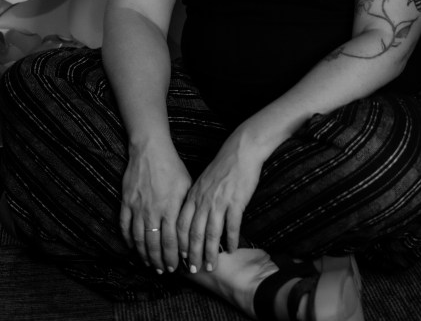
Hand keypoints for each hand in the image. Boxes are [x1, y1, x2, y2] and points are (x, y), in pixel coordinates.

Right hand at [120, 139, 191, 272]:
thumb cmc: (171, 166)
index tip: (176, 267)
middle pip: (154, 244)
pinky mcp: (126, 202)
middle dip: (159, 261)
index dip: (173, 257)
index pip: (171, 241)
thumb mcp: (186, 185)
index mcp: (169, 207)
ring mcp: (137, 207)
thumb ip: (186, 208)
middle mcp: (152, 211)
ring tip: (149, 264)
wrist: (150, 150)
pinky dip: (127, 239)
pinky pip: (124, 226)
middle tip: (163, 271)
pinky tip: (132, 247)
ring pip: (139, 239)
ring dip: (144, 254)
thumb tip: (191, 228)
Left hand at [176, 130, 263, 272]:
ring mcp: (220, 201)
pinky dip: (231, 239)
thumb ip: (196, 199)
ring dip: (210, 252)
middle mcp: (204, 200)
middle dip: (192, 254)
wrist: (241, 151)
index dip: (179, 243)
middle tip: (193, 269)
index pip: (181, 224)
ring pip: (211, 233)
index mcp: (194, 195)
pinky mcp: (236, 201)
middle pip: (194, 233)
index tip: (179, 257)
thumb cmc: (222, 166)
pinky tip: (231, 249)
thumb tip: (191, 218)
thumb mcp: (203, 181)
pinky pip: (232, 225)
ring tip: (211, 265)